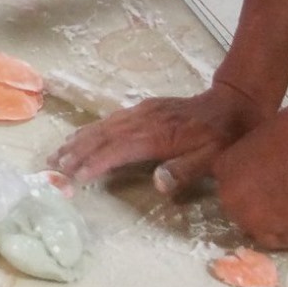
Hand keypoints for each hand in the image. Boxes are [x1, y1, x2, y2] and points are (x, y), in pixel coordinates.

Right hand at [50, 79, 271, 191]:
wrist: (234, 103)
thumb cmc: (225, 136)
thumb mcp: (214, 158)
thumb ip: (185, 170)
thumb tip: (157, 184)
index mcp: (158, 136)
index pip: (118, 150)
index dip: (95, 163)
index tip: (75, 176)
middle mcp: (144, 121)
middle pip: (103, 137)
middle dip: (76, 152)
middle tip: (53, 167)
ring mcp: (142, 112)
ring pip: (103, 126)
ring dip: (79, 140)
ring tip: (58, 153)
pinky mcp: (144, 108)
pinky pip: (111, 119)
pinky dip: (92, 129)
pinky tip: (82, 136)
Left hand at [210, 111, 287, 249]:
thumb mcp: (262, 139)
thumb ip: (258, 161)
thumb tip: (272, 174)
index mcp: (224, 170)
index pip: (235, 193)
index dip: (256, 196)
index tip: (272, 196)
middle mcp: (232, 199)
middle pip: (250, 218)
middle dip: (271, 217)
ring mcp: (256, 218)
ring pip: (273, 236)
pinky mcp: (285, 231)